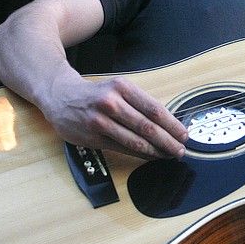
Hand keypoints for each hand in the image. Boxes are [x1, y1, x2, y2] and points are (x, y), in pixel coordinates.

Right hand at [42, 74, 188, 159]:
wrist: (60, 96)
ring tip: (169, 154)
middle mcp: (111, 103)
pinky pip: (122, 148)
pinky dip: (140, 154)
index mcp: (122, 87)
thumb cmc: (96, 94)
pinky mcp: (93, 137)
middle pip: (147, 127)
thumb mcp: (119, 89)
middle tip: (180, 149)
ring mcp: (100, 121)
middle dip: (168, 141)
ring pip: (136, 141)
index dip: (172, 125)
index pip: (154, 109)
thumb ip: (140, 104)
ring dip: (156, 151)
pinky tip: (151, 156)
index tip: (183, 134)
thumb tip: (168, 123)